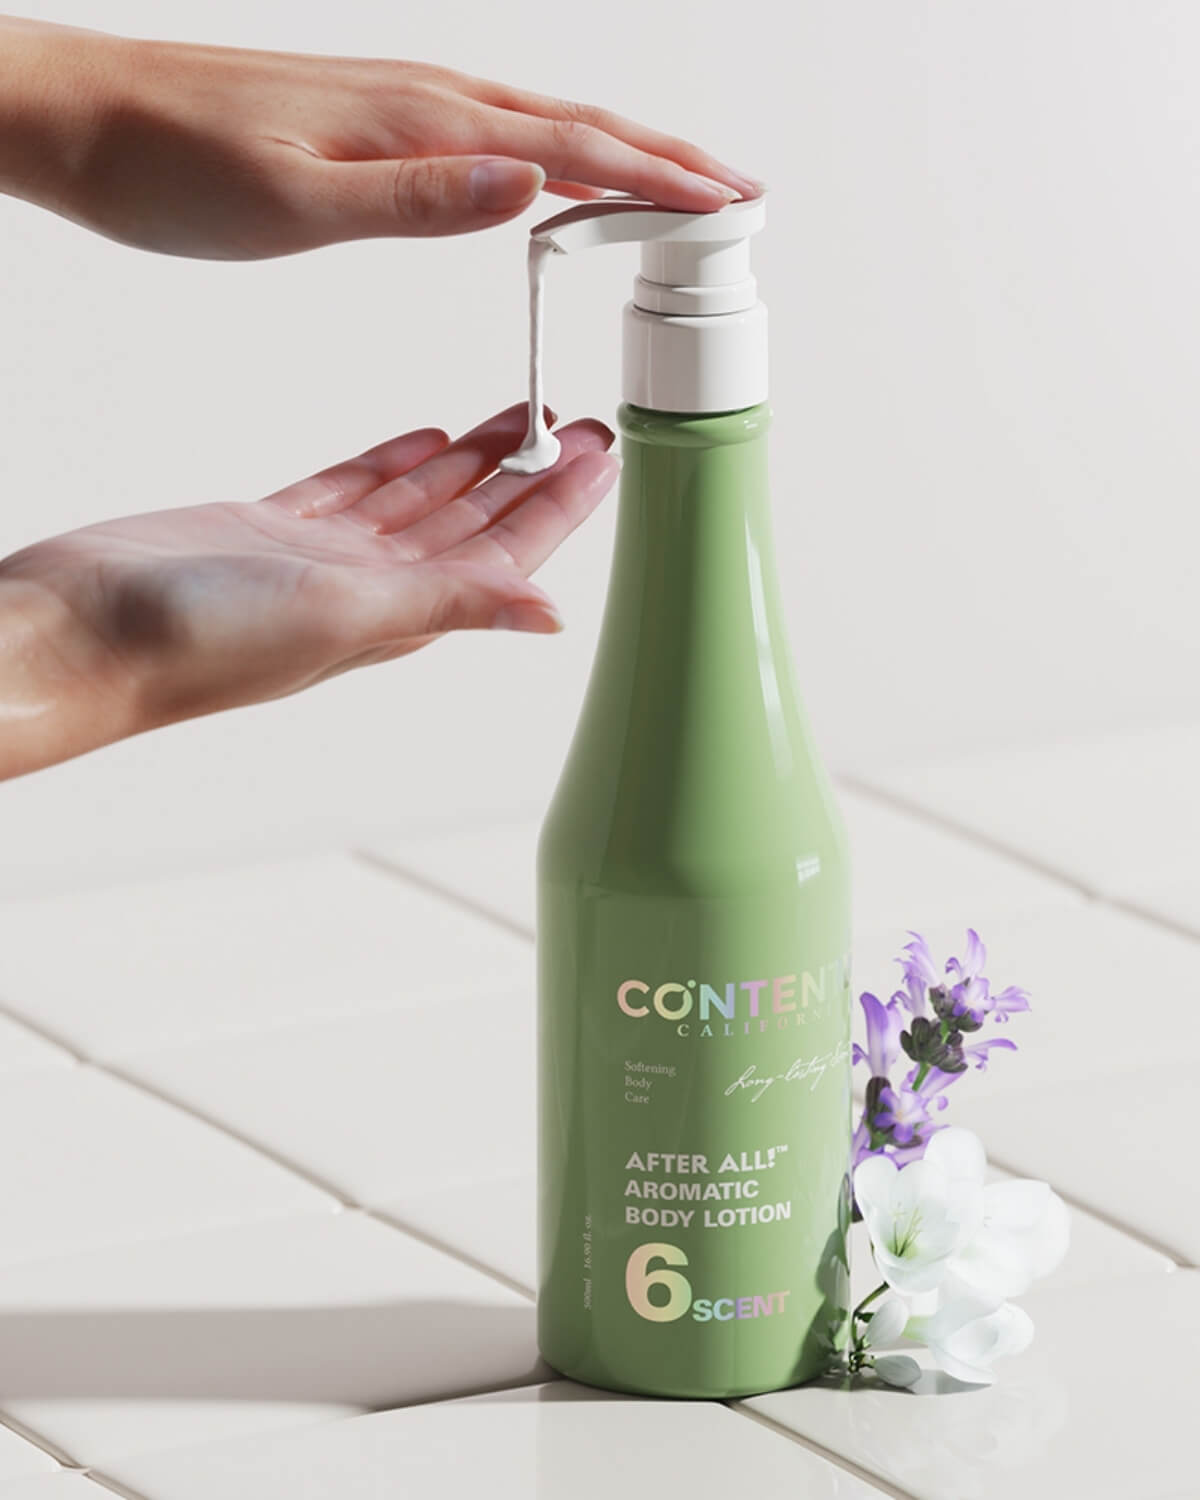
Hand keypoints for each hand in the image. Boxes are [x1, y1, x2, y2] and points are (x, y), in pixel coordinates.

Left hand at [0, 18, 761, 257]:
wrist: (83, 117)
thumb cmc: (174, 167)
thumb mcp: (295, 200)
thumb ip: (418, 199)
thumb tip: (531, 186)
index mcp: (424, 122)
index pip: (573, 152)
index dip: (659, 180)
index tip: (730, 204)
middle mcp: (427, 101)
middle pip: (578, 125)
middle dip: (665, 158)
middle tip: (738, 191)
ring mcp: (405, 104)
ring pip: (543, 125)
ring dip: (619, 153)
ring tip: (675, 182)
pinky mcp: (379, 120)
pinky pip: (498, 132)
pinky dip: (555, 155)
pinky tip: (556, 175)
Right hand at [0, 405, 616, 779]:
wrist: (83, 630)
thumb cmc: (199, 641)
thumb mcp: (344, 615)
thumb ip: (447, 605)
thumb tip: (549, 616)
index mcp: (400, 611)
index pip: (504, 552)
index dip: (560, 505)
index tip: (606, 455)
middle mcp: (371, 587)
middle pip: (474, 521)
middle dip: (531, 473)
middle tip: (582, 422)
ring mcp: (322, 558)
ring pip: (419, 499)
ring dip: (473, 460)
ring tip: (523, 416)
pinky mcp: (271, 529)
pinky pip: (354, 487)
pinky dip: (394, 461)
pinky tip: (428, 437)